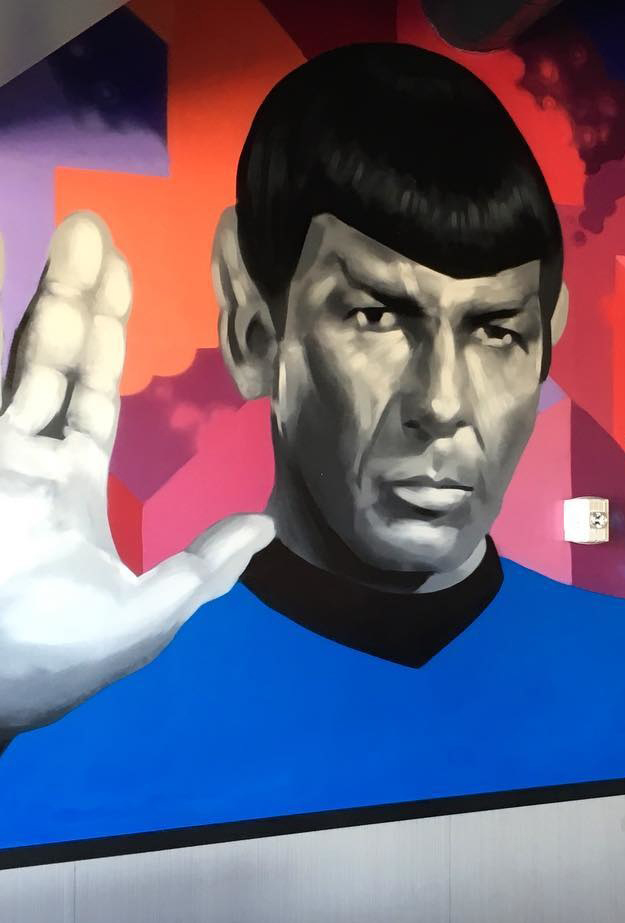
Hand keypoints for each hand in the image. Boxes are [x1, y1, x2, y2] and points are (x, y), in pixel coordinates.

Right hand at [0, 212, 273, 737]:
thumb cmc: (66, 654)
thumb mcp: (154, 609)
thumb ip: (206, 563)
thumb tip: (265, 526)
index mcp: (71, 486)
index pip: (90, 398)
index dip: (104, 344)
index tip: (120, 291)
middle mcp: (29, 457)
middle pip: (58, 360)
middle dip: (81, 299)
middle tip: (98, 232)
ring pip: (29, 359)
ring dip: (56, 298)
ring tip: (84, 232)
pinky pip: (5, 386)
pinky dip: (23, 341)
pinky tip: (45, 292)